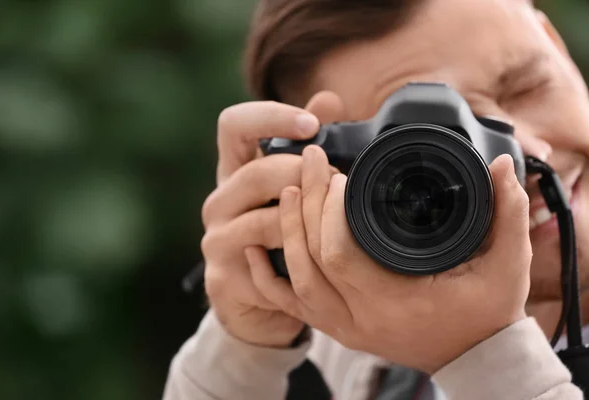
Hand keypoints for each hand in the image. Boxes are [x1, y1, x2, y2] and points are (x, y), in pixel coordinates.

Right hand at [201, 93, 344, 346]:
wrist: (256, 301)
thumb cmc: (280, 233)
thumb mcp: (292, 187)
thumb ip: (307, 145)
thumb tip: (328, 100)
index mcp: (233, 170)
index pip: (233, 124)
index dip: (270, 117)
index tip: (311, 125)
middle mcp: (218, 201)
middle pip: (255, 173)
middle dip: (302, 177)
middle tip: (338, 184)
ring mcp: (216, 240)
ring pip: (263, 222)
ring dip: (306, 223)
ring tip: (334, 225)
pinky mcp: (222, 278)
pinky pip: (265, 269)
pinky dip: (296, 265)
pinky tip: (317, 265)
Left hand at [246, 145, 530, 369]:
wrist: (475, 358)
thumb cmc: (488, 314)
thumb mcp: (506, 266)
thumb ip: (507, 215)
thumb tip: (503, 168)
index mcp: (395, 302)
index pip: (341, 253)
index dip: (331, 209)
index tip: (339, 172)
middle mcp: (361, 319)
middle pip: (311, 260)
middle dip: (306, 205)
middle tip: (312, 163)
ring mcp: (344, 326)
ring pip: (296, 280)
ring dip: (287, 232)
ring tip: (290, 190)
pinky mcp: (337, 327)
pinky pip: (290, 305)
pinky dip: (266, 278)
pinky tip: (251, 250)